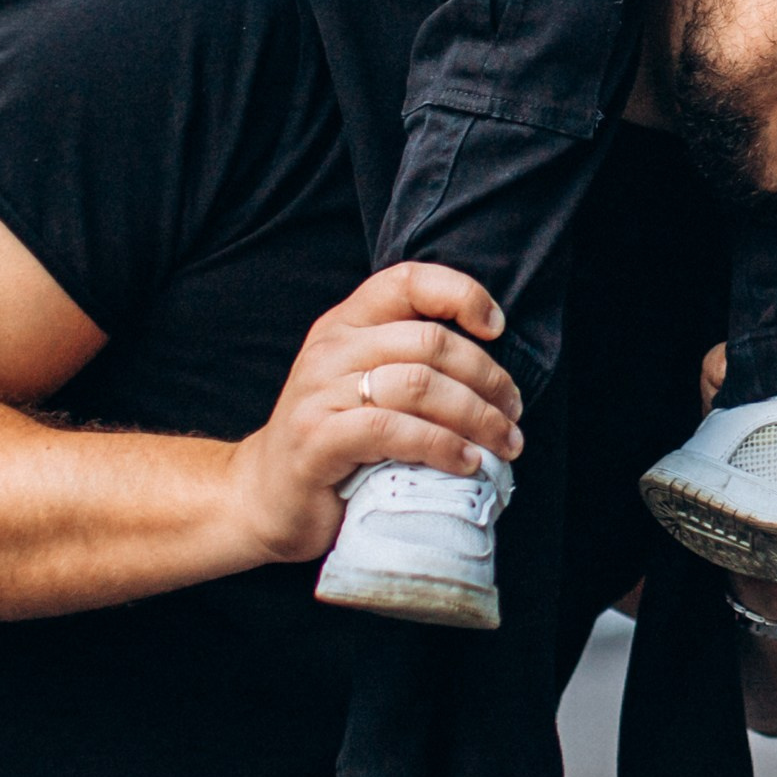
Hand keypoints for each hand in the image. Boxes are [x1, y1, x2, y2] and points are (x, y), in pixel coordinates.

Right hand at [224, 264, 522, 566]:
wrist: (264, 497)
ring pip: (419, 384)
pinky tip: (466, 462)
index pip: (409, 280)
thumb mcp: (366, 382)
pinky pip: (393, 431)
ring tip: (503, 442)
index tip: (497, 328)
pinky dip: (440, 446)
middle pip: (429, 341)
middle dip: (486, 377)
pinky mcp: (317, 440)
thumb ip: (409, 360)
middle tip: (512, 412)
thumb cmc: (334, 439)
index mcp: (346, 322)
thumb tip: (494, 370)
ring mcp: (319, 392)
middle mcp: (331, 348)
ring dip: (475, 416)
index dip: (461, 294)